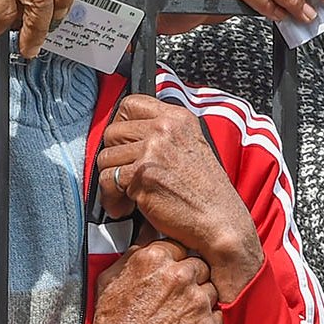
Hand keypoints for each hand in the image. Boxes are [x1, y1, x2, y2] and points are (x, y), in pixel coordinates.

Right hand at [89, 239, 223, 323]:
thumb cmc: (111, 323)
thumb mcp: (112, 278)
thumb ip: (136, 251)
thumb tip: (150, 228)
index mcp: (157, 259)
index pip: (183, 248)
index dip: (177, 264)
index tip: (169, 277)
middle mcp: (181, 276)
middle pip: (202, 267)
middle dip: (192, 281)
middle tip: (175, 300)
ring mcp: (197, 302)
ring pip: (212, 291)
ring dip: (200, 302)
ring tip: (177, 317)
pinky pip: (218, 316)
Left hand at [97, 96, 263, 304]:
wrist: (219, 220)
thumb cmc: (206, 192)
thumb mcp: (191, 147)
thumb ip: (164, 136)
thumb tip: (127, 134)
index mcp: (179, 119)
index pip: (130, 104)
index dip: (121, 125)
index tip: (124, 144)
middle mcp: (166, 129)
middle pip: (112, 132)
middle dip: (114, 158)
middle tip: (126, 178)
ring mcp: (154, 150)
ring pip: (105, 158)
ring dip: (111, 182)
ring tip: (127, 197)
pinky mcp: (142, 175)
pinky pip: (106, 182)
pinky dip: (111, 199)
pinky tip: (126, 208)